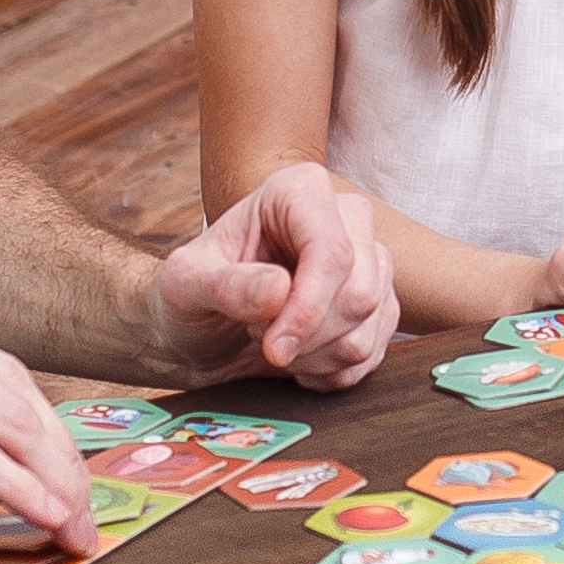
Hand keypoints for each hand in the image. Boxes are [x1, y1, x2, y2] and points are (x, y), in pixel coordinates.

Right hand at [0, 284, 95, 552]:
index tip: (68, 480)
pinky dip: (20, 489)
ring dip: (55, 483)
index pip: (4, 375)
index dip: (45, 433)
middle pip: (21, 396)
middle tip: (88, 516)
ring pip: (10, 421)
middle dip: (63, 462)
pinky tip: (45, 520)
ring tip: (76, 530)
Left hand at [158, 159, 401, 391]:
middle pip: (360, 294)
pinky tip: (299, 361)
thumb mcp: (185, 285)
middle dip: (308, 337)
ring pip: (369, 326)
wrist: (198, 332)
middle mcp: (345, 219)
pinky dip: (332, 371)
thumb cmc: (189, 296)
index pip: (332, 253)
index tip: (275, 349)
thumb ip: (226, 285)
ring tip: (275, 346)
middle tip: (260, 336)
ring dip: (317, 357)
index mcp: (299, 192)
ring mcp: (369, 262)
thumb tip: (279, 290)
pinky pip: (374, 352)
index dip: (308, 309)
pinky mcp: (378, 304)